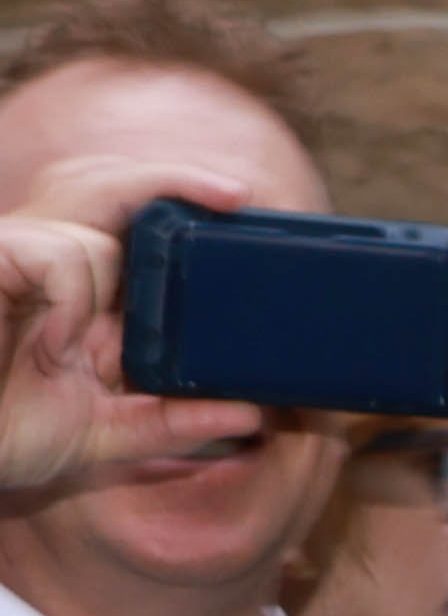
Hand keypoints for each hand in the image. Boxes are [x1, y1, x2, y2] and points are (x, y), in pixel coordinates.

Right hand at [0, 146, 277, 501]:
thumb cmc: (11, 435)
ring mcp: (24, 255)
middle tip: (235, 195)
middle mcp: (57, 268)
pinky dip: (72, 302)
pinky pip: (62, 254)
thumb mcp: (106, 432)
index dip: (186, 199)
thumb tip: (253, 413)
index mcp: (84, 300)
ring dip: (109, 300)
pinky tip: (58, 346)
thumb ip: (172, 422)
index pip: (140, 236)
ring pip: (100, 240)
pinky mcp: (0, 253)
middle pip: (122, 195)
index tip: (241, 199)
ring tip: (82, 352)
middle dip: (179, 180)